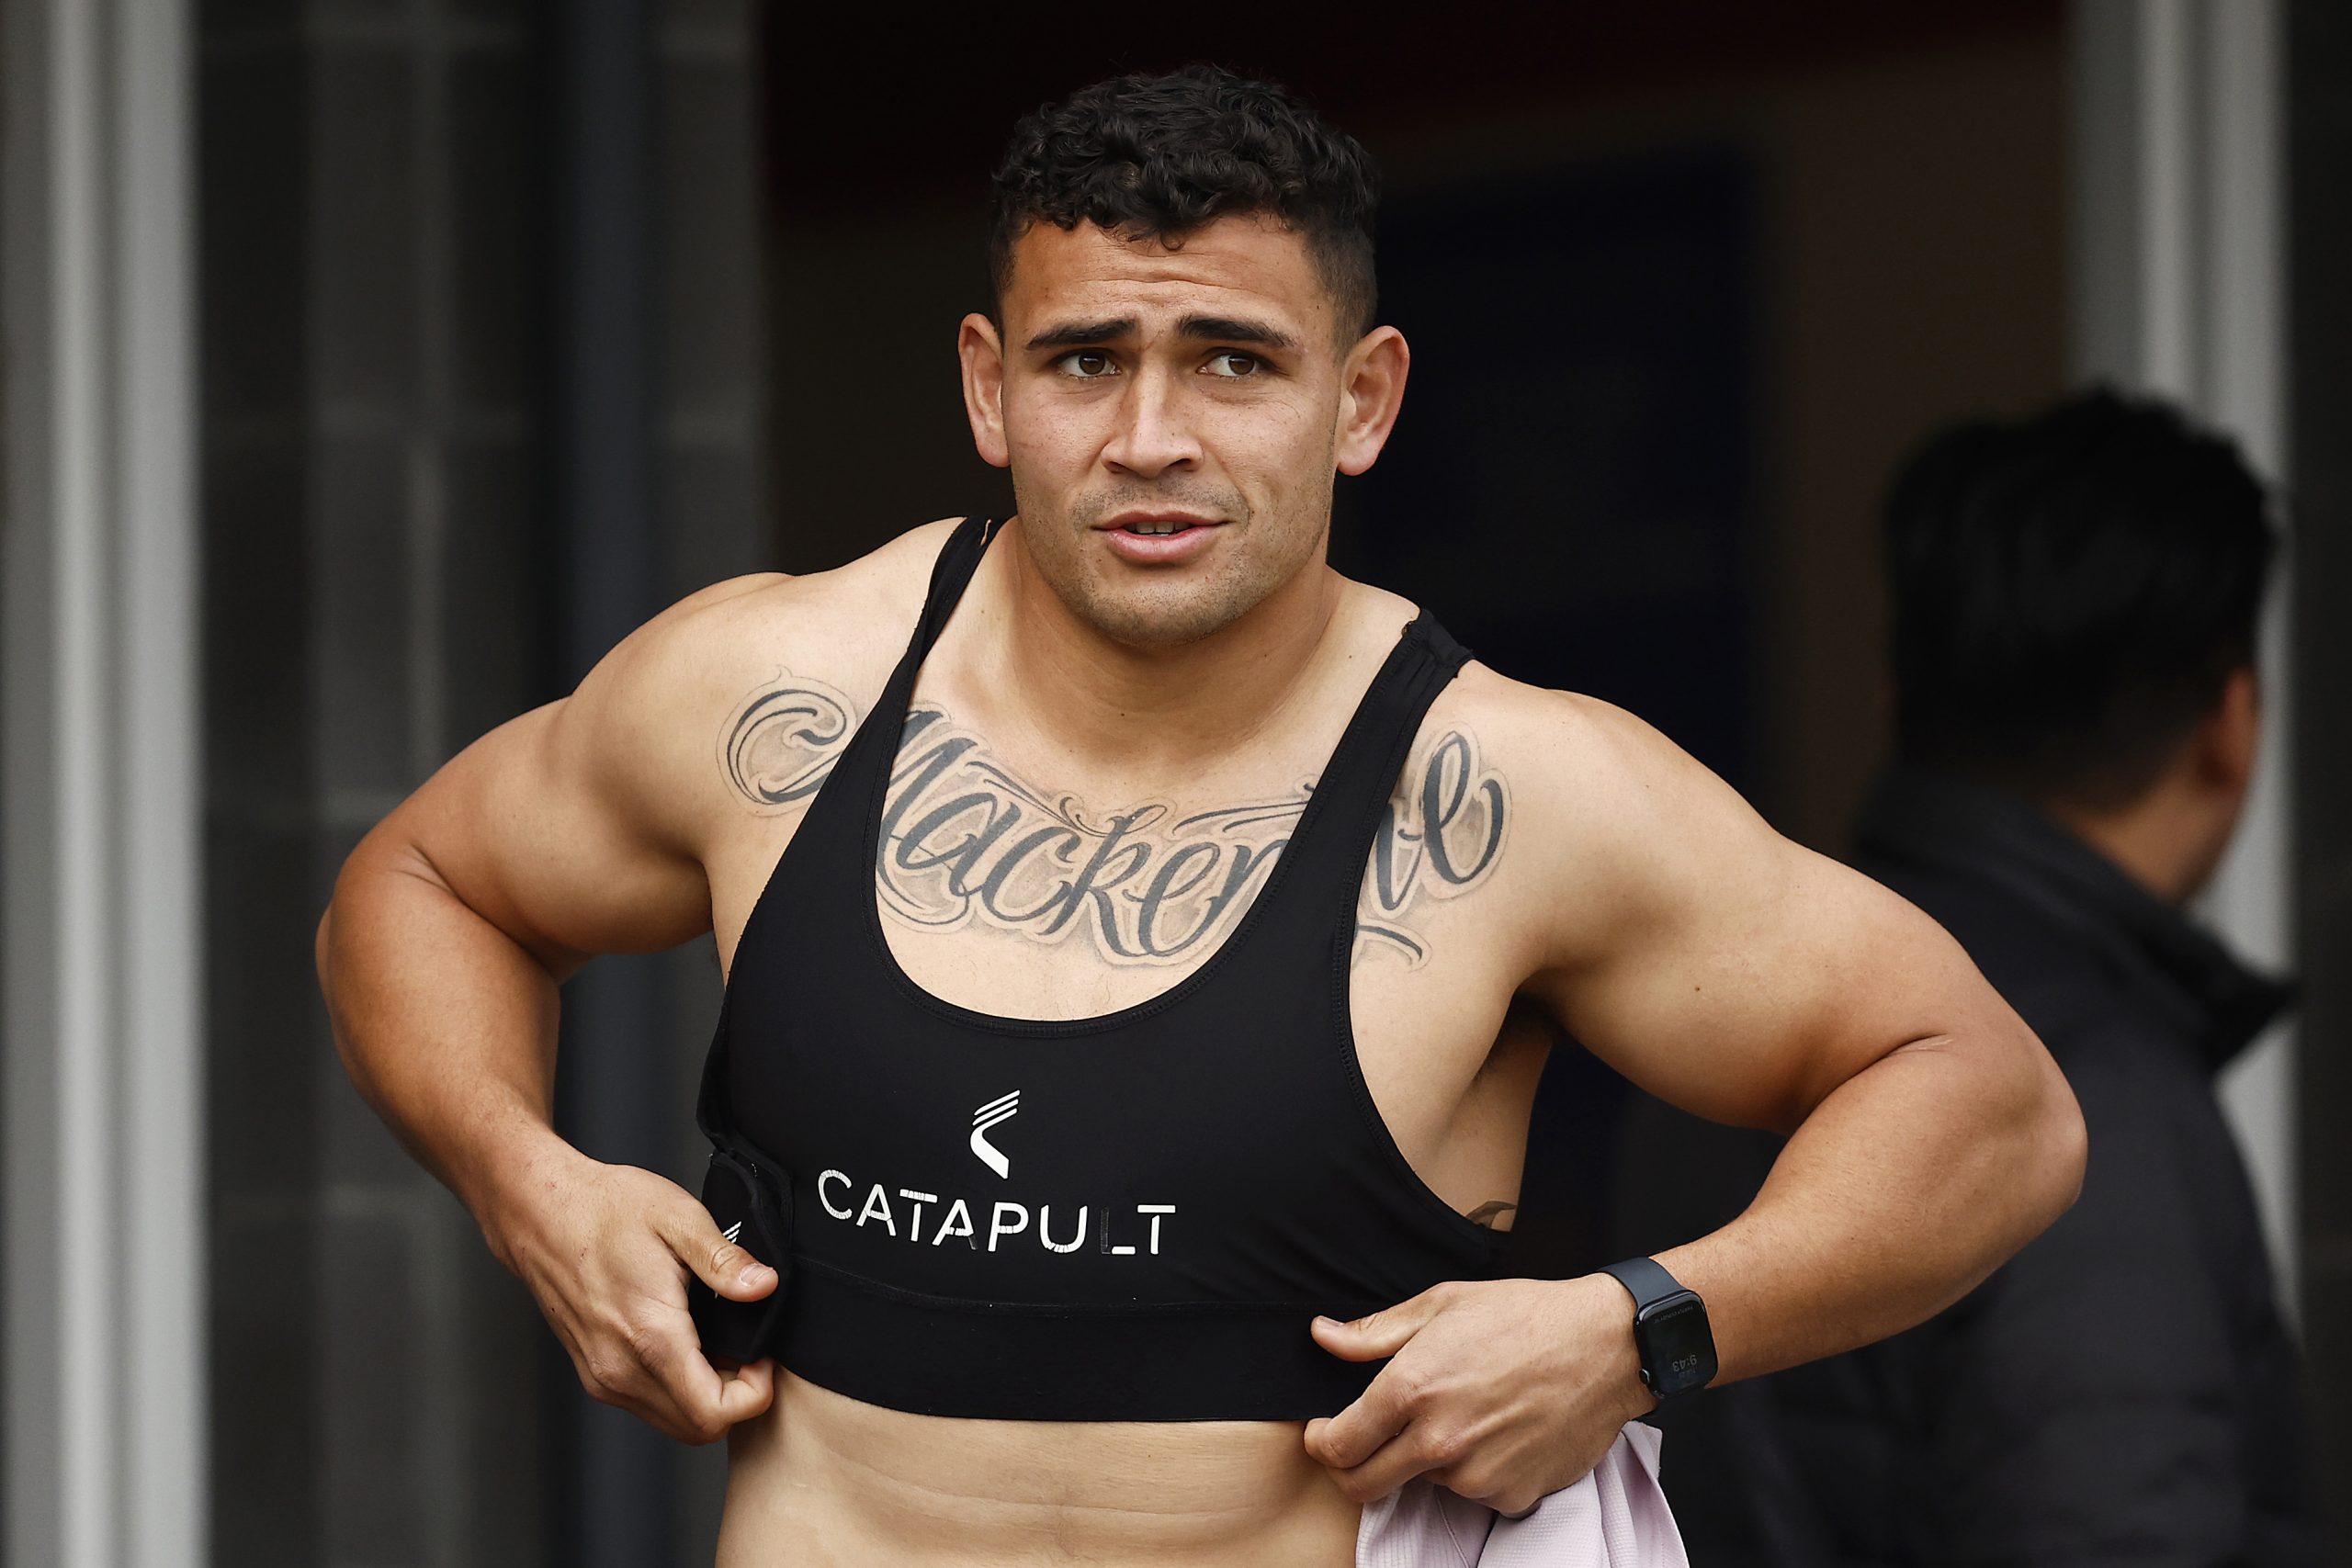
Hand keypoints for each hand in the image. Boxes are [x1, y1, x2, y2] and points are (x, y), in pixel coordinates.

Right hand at [488, 1145, 779, 1443]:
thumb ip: (725, 1260)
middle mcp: (621, 1369)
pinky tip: (688, 1344)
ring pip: (672, 1421)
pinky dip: (678, 1390)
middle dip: (735, 1398)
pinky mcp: (594, 1373)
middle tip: (746, 1348)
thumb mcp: (678, 1217)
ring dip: (706, 1396)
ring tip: (719, 1342)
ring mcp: (603, 1376)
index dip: (754, 1394)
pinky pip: (648, 1404)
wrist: (540, 1212)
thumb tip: (764, 1287)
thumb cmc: (606, 1208)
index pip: (713, 1414)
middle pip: (697, 1428)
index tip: (761, 1355)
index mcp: (650, 1334)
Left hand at [1302, 1275, 1652, 1513]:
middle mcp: (1439, 1441)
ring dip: (1427, 1460)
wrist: (1605, 1347)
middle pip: (1363, 1486)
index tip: (1326, 1432)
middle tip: (1365, 1443)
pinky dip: (1475, 1470)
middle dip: (1351, 1469)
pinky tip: (1497, 1431)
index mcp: (1412, 1389)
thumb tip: (1322, 1335)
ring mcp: (1477, 1475)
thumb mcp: (1442, 1304)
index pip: (1337, 1445)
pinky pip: (1473, 1493)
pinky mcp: (1511, 1496)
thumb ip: (1374, 1332)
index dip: (1321, 1441)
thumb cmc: (1524, 1316)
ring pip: (1423, 1483)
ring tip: (1464, 1413)